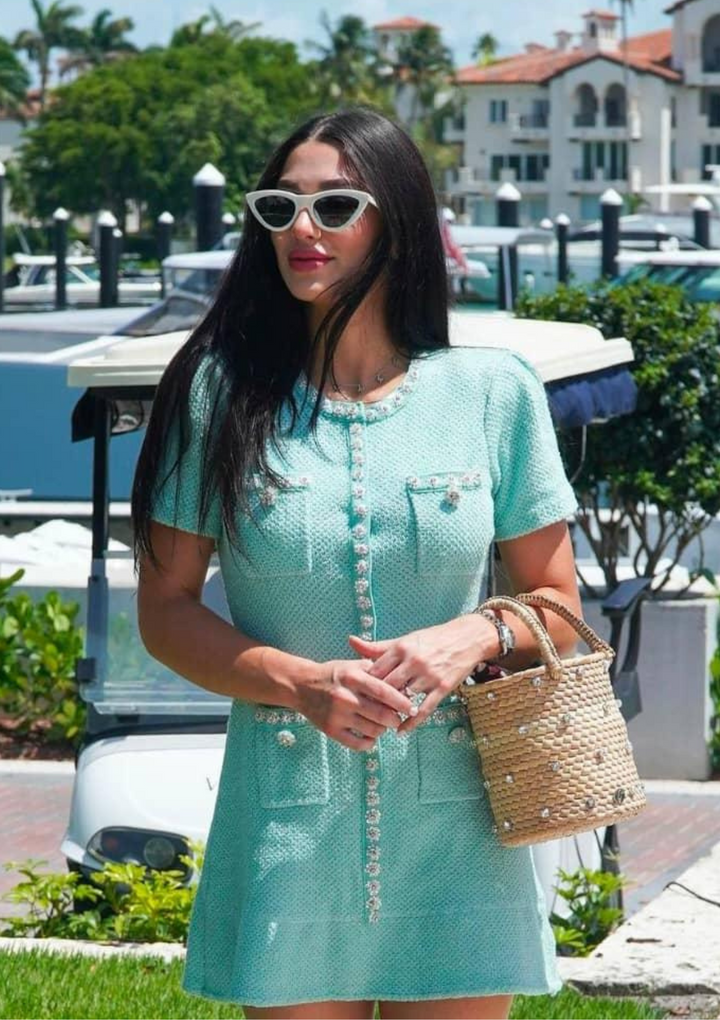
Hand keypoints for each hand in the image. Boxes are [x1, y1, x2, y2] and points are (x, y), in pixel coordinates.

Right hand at [295, 658, 415, 751]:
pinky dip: (369, 742)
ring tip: (381, 724)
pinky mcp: (331, 731)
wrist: (302, 685)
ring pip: (373, 731)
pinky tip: (370, 735)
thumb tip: (402, 685)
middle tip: (397, 718)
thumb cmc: (334, 674)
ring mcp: (337, 716)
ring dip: (383, 730)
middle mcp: (345, 697)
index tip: (412, 708)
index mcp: (353, 678)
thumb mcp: (353, 665)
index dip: (402, 702)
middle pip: (382, 715)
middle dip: (395, 719)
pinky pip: (358, 744)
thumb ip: (377, 672)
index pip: (385, 692)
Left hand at [347, 615, 496, 733]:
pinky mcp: (443, 688)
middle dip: (376, 700)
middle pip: (387, 687)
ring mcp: (429, 676)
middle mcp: (414, 661)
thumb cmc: (432, 639)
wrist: (467, 638)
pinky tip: (401, 730)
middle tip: (366, 712)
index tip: (358, 694)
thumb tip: (351, 641)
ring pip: (404, 699)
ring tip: (381, 721)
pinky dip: (411, 722)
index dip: (365, 684)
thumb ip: (378, 646)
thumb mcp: (405, 640)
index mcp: (402, 648)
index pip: (376, 670)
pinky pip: (424, 709)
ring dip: (392, 711)